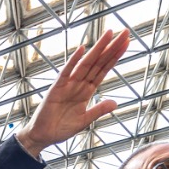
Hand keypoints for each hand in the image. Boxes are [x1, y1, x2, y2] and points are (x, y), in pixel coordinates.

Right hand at [15, 30, 129, 155]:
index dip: (115, 57)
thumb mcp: (84, 120)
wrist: (42, 136)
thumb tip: (115, 102)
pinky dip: (73, 61)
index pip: (104, 69)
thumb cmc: (60, 128)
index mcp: (86, 91)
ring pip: (86, 63)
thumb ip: (98, 110)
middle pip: (98, 62)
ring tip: (109, 34)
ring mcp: (68, 85)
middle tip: (125, 32)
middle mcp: (79, 84)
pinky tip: (82, 49)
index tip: (126, 43)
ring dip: (98, 48)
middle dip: (111, 47)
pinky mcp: (56, 88)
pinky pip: (66, 72)